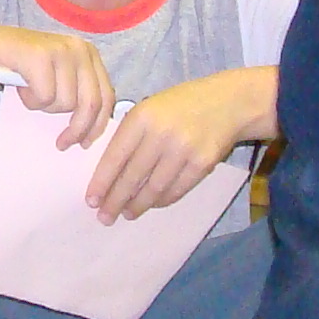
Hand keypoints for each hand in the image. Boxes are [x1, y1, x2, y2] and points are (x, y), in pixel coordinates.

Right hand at [0, 25, 116, 152]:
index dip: (98, 124)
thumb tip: (93, 126)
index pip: (106, 96)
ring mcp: (61, 50)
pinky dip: (30, 99)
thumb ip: (77, 90)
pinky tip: (21, 86)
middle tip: (63, 143)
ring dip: (44, 107)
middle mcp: (79, 48)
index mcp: (88, 53)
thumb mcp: (57, 74)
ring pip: (65, 103)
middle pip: (91, 103)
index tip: (86, 142)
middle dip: (77, 129)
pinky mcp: (40, 56)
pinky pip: (44, 96)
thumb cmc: (18, 64)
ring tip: (30, 91)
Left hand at [85, 74, 250, 222]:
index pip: (115, 157)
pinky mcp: (203, 163)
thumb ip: (130, 136)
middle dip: (115, 201)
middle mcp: (161, 133)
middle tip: (105, 217)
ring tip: (127, 213)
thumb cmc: (181, 106)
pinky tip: (152, 204)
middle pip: (132, 176)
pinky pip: (176, 190)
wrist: (227, 102)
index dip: (102, 182)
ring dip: (138, 205)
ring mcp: (184, 150)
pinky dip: (161, 201)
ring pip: (154, 188)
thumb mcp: (149, 109)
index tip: (91, 201)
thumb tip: (108, 175)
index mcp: (142, 117)